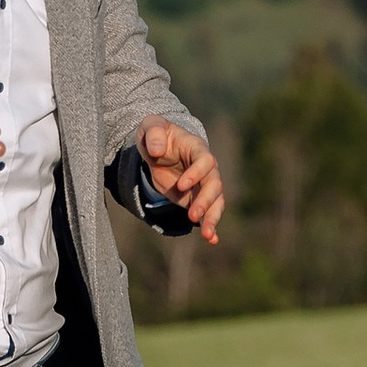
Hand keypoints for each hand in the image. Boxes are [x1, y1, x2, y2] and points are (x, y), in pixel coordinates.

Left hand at [139, 119, 225, 244]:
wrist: (156, 148)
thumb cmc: (155, 134)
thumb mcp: (150, 126)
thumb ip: (154, 133)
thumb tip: (157, 150)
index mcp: (197, 148)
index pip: (205, 161)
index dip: (196, 173)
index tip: (181, 186)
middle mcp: (206, 168)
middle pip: (214, 184)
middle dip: (206, 201)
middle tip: (192, 216)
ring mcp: (202, 185)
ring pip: (216, 202)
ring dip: (213, 217)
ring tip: (208, 235)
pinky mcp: (196, 199)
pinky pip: (208, 213)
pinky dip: (211, 226)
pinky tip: (212, 240)